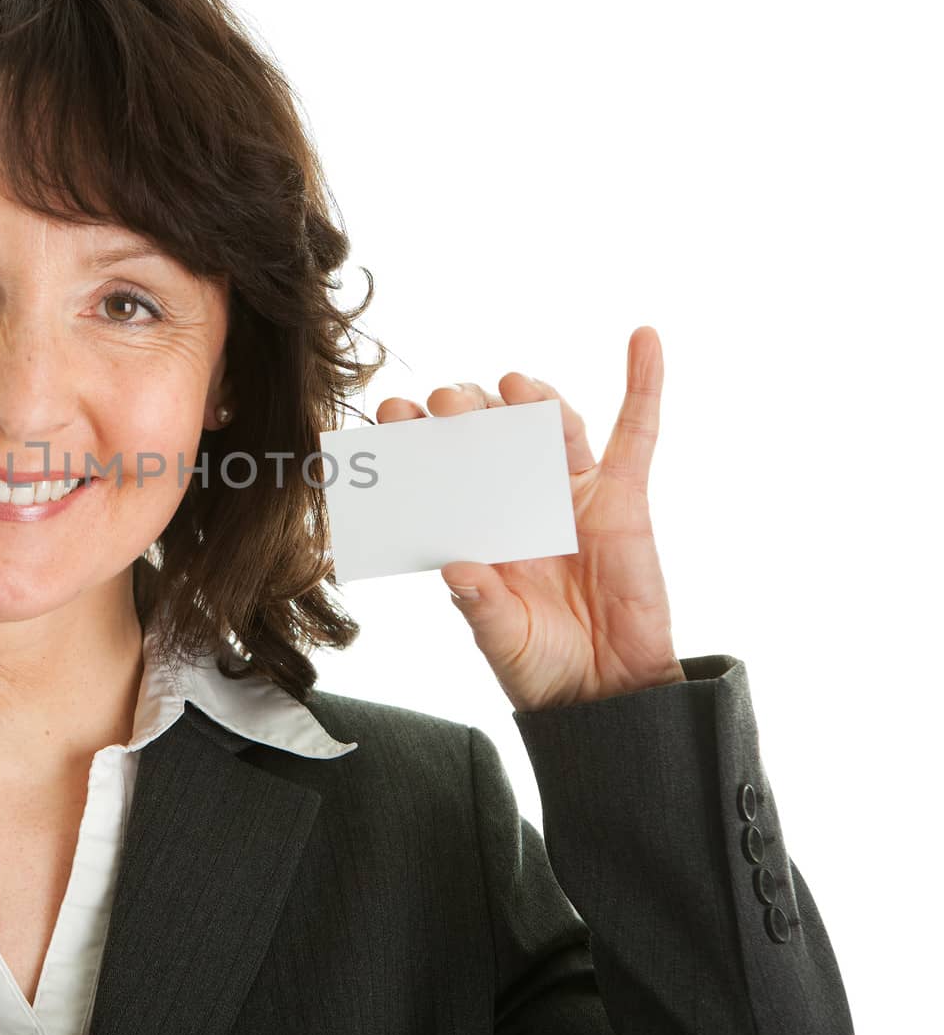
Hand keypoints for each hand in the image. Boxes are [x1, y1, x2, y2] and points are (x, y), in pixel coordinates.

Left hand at [376, 325, 684, 711]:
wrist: (606, 694)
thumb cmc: (541, 664)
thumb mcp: (502, 640)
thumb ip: (481, 607)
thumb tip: (457, 570)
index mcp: (475, 525)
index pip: (439, 468)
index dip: (416, 438)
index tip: (391, 415)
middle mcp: (516, 499)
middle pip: (490, 434)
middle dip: (465, 411)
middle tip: (444, 402)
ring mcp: (570, 493)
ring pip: (550, 427)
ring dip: (531, 398)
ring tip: (512, 384)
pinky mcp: (624, 498)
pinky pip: (637, 434)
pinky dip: (644, 384)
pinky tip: (644, 341)